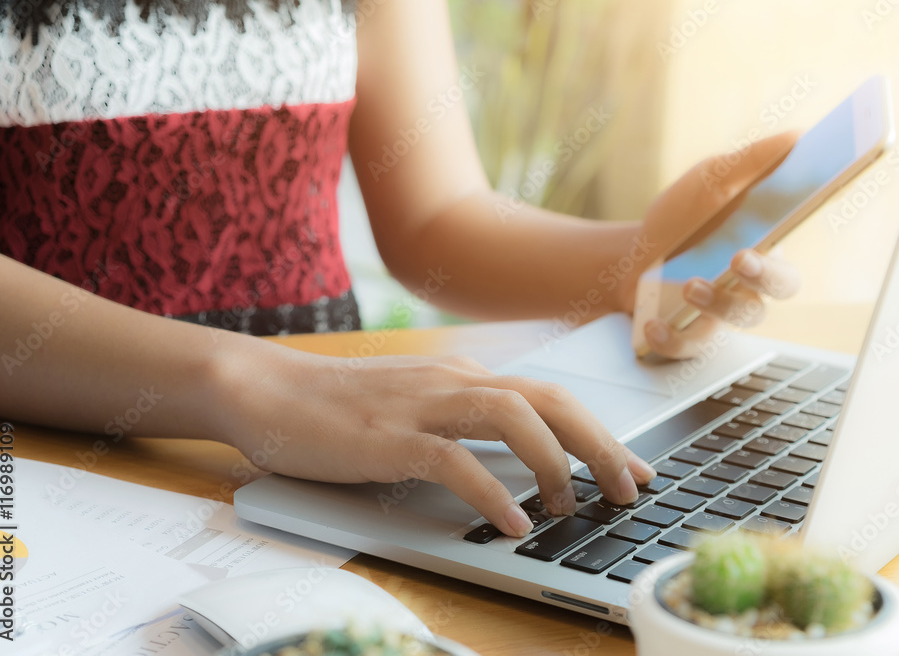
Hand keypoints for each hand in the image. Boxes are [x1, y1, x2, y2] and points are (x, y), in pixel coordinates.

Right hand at [212, 340, 655, 537]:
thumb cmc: (339, 406)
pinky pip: (452, 460)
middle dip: (600, 445)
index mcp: (461, 376)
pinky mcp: (386, 437)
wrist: (265, 390)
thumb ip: (462, 424)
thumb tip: (515, 462)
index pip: (549, 397)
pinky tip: (511, 522)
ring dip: (553, 463)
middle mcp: (451, 381)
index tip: (633, 467)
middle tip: (630, 488)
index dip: (601, 431)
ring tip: (572, 506)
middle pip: (548, 401)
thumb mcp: (414, 406)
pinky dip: (489, 491)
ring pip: (512, 418)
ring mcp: (420, 406)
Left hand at [617, 132, 800, 358]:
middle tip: (740, 259)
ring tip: (689, 285)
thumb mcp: (707, 182)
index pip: (799, 232)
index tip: (804, 207)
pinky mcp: (689, 334)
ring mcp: (722, 311)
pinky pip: (689, 345)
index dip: (808, 230)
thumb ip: (748, 163)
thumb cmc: (678, 221)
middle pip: (781, 287)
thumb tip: (796, 137)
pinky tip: (654, 323)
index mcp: (764, 243)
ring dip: (717, 303)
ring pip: (740, 317)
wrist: (629, 259)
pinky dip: (671, 338)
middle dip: (766, 275)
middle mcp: (752, 281)